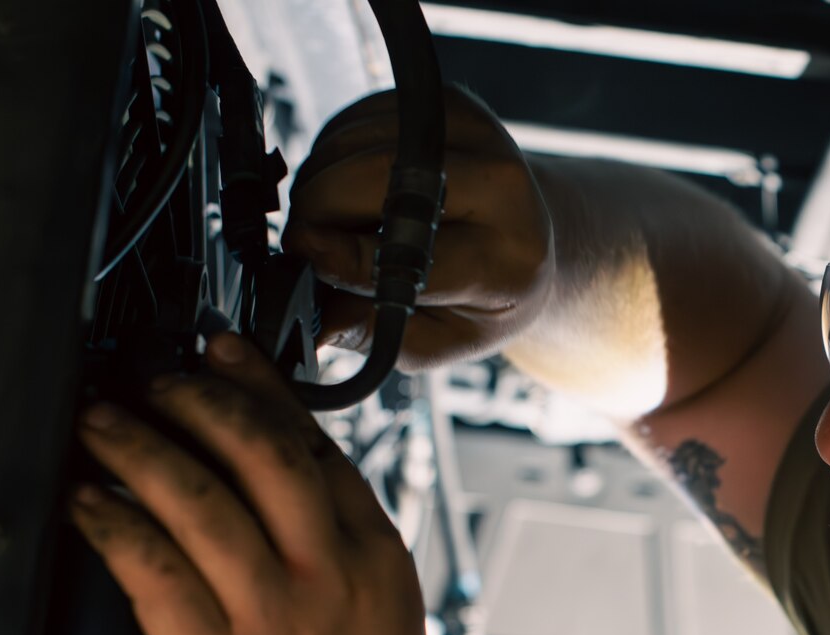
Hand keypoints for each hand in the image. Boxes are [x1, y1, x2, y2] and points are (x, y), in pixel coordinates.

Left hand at [68, 333, 429, 634]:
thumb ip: (344, 566)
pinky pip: (152, 568)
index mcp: (379, 566)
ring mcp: (278, 622)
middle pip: (261, 450)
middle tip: (151, 379)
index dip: (261, 388)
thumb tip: (288, 502)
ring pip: (200, 497)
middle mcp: (333, 580)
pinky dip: (110, 523)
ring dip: (138, 446)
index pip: (319, 448)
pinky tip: (84, 504)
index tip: (221, 353)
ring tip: (99, 424)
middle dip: (196, 397)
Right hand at [285, 85, 553, 370]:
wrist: (529, 239)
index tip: (302, 256)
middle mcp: (503, 185)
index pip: (412, 250)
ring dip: (317, 181)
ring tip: (326, 222)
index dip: (345, 255)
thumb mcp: (439, 338)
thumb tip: (318, 321)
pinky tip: (347, 190)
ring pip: (356, 142)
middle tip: (300, 241)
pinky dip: (333, 155)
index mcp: (509, 259)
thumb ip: (380, 333)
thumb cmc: (481, 298)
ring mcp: (477, 133)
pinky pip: (358, 120)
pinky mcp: (447, 101)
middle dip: (317, 208)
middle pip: (375, 176)